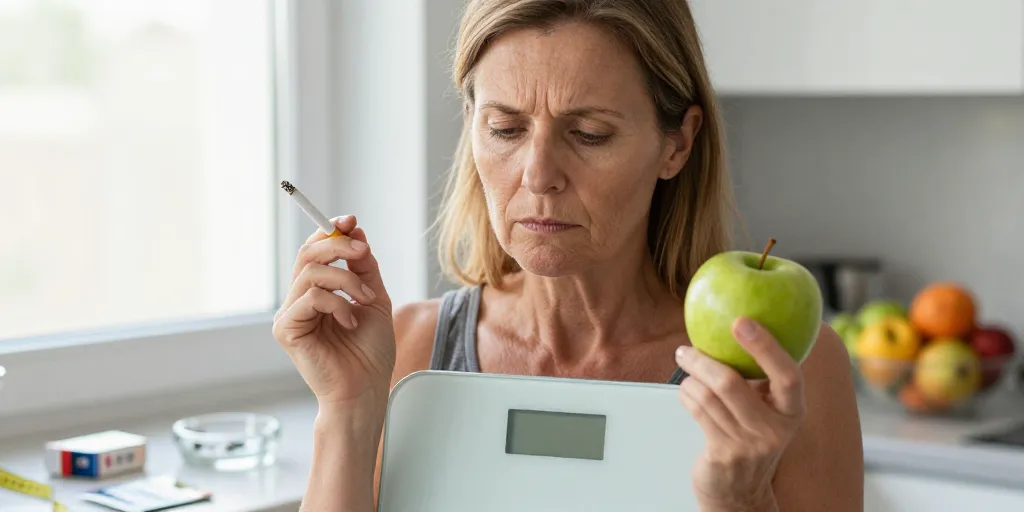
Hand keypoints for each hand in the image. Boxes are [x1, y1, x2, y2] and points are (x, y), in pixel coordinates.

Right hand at [272, 215, 395, 414]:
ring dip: (346, 279)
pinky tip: (350, 321)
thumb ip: (364, 267)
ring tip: (365, 299)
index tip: (351, 220)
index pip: (314, 251)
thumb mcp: (375, 299)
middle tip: (361, 249)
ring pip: (311, 272)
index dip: (329, 231)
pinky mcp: (285, 330)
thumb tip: (355, 231)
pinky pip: (310, 297)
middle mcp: (298, 300)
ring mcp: (289, 315)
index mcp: (316, 292)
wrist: (366, 389)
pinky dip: (338, 304)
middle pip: (307, 253)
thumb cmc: (370, 352)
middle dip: (337, 244)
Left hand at [674, 317, 805, 511]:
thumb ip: (760, 377)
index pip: (788, 374)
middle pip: (731, 383)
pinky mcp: (724, 454)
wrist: (741, 491)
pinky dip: (686, 395)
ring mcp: (749, 444)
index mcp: (792, 410)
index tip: (742, 322)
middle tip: (687, 348)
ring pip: (708, 395)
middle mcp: (775, 428)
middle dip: (702, 360)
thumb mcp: (767, 409)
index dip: (766, 346)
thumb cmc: (751, 438)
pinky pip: (697, 411)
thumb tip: (737, 324)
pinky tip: (686, 391)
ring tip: (685, 368)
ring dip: (689, 377)